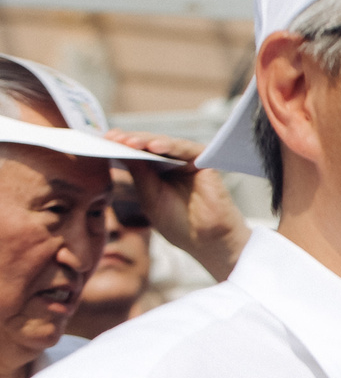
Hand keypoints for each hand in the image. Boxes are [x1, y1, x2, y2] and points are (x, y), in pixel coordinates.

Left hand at [103, 133, 251, 282]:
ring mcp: (187, 160)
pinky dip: (170, 145)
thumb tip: (120, 149)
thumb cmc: (177, 222)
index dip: (118, 147)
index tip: (99, 142)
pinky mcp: (204, 160)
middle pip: (147, 144)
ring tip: (128, 141)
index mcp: (154, 172)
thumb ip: (138, 173)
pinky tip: (154, 146)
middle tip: (111, 137)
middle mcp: (170, 162)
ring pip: (164, 143)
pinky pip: (185, 148)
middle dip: (128, 140)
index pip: (134, 153)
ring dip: (145, 140)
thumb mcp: (149, 196)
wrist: (205, 239)